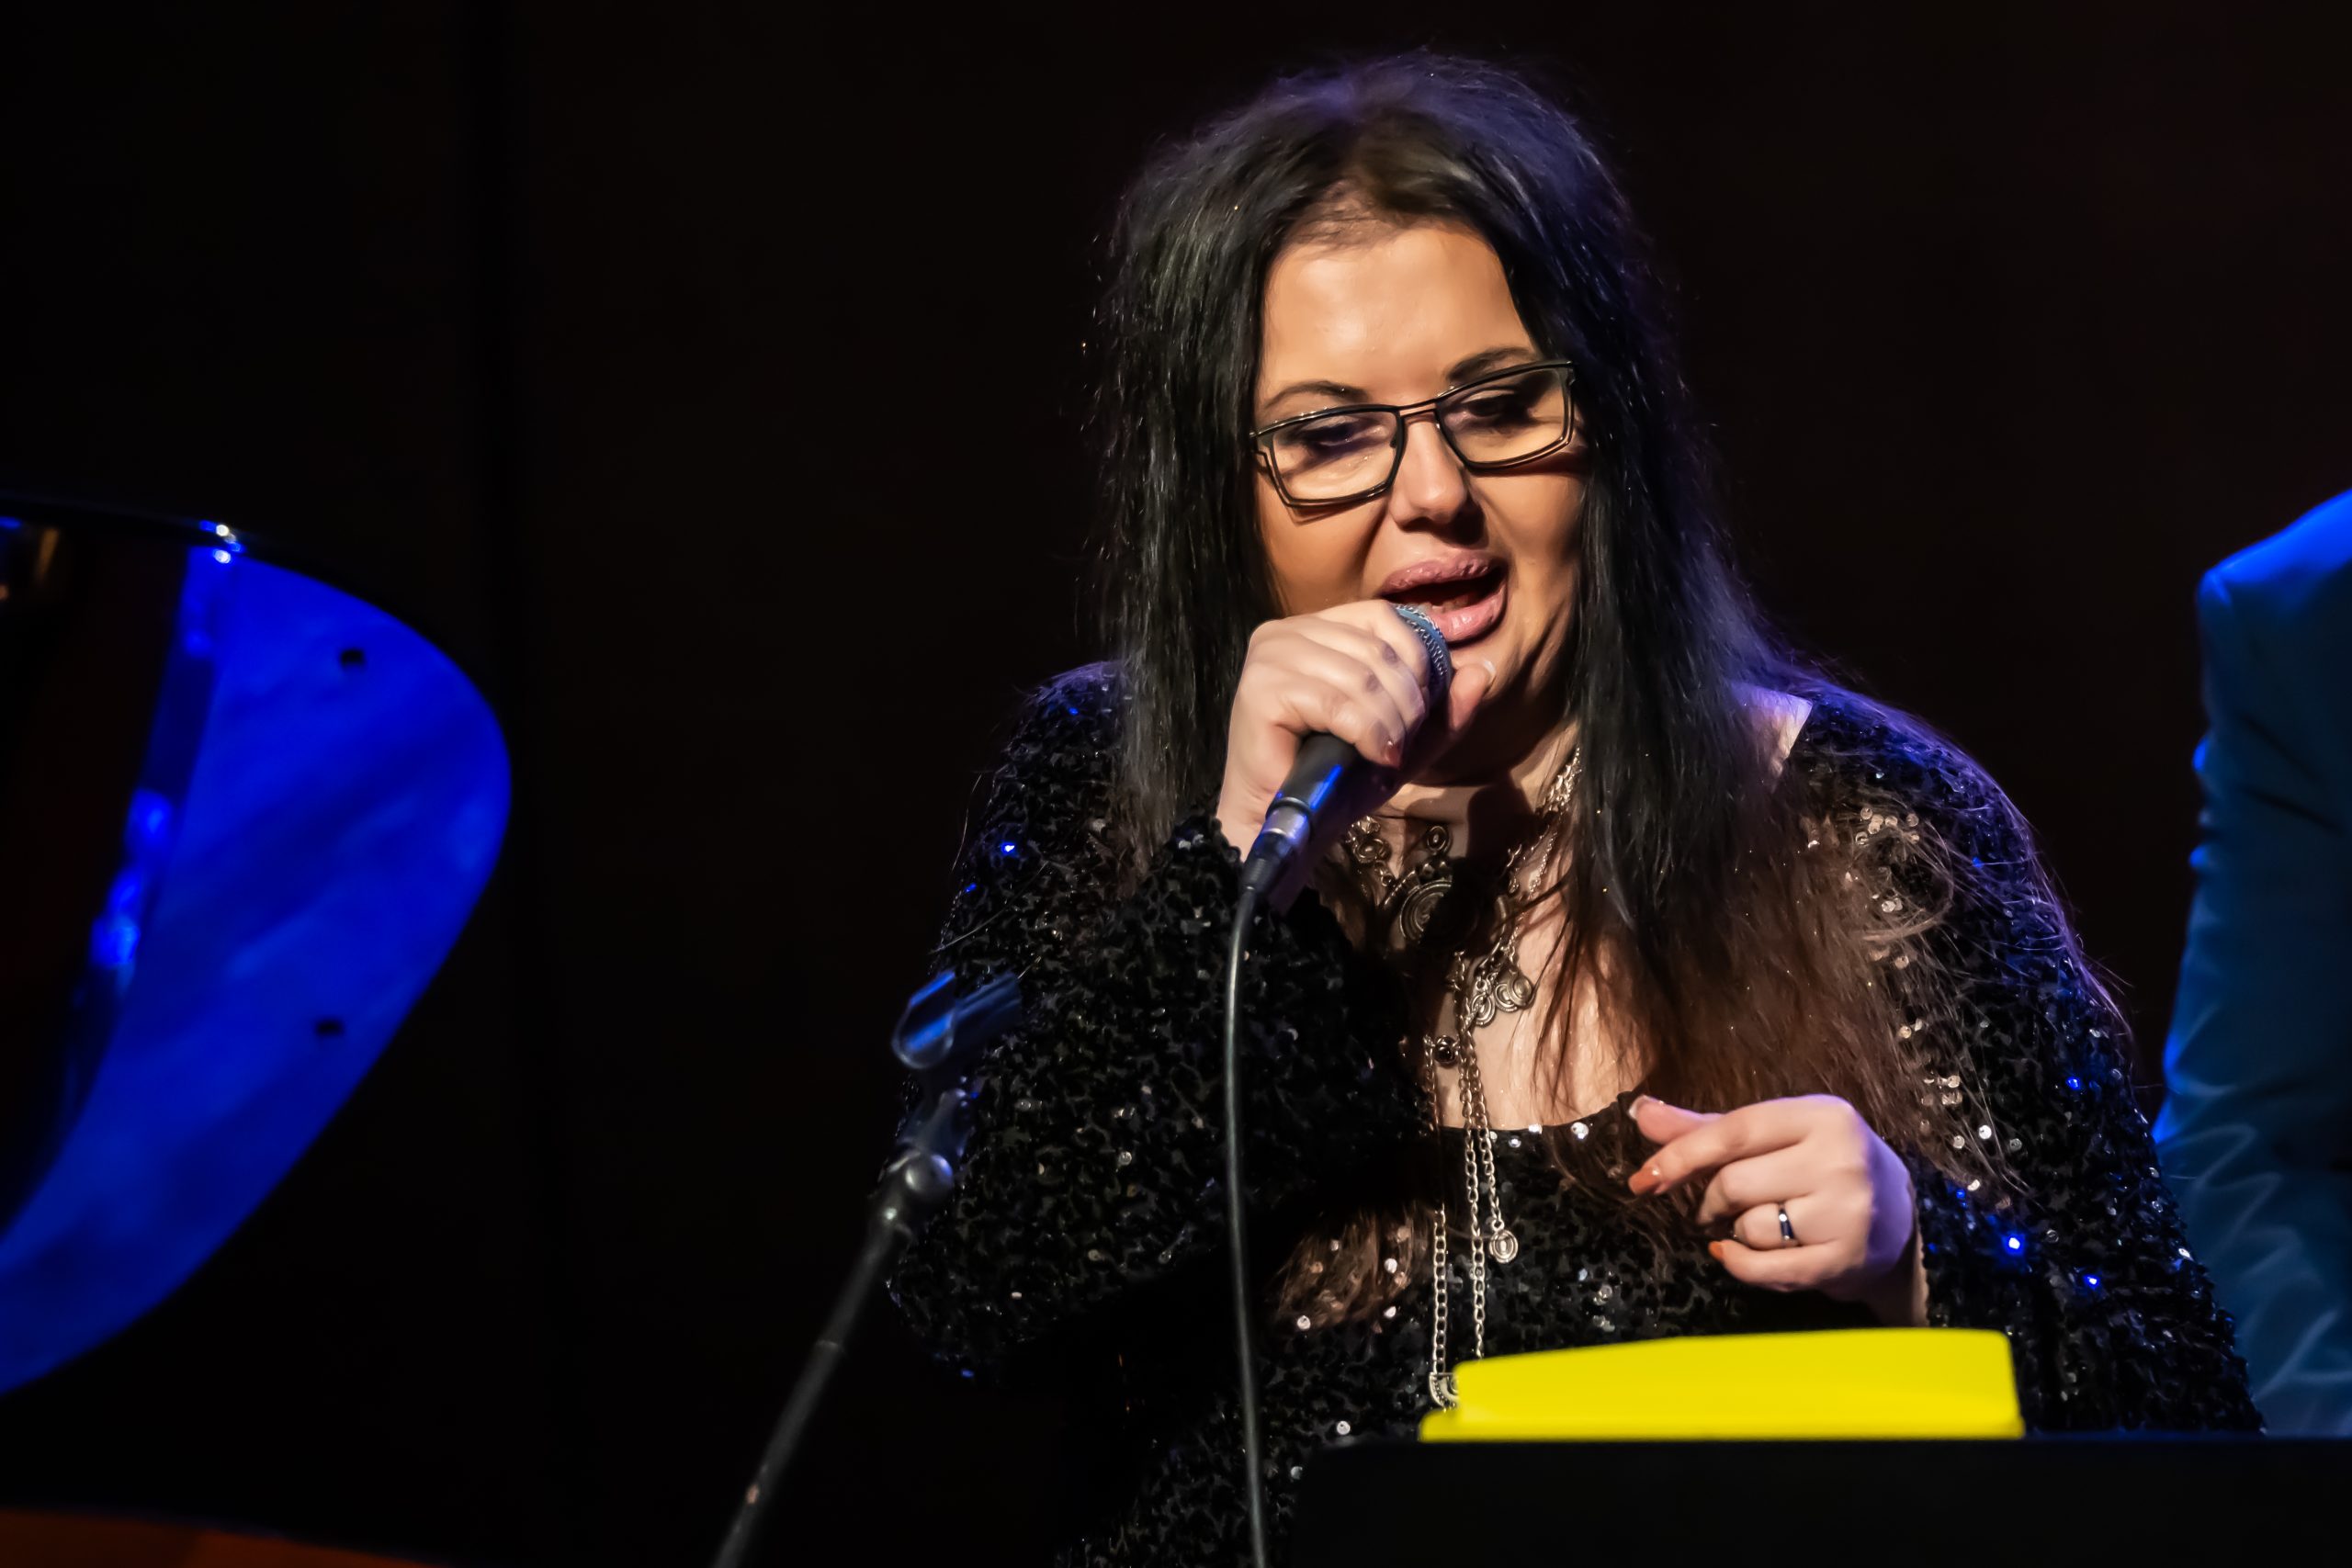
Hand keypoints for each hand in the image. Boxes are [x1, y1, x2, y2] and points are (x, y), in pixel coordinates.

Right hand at [1214, 601, 1494, 876]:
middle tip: (1402, 742)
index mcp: (1314, 629)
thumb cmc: (1335, 780)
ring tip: (1387, 754)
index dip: (1417, 659)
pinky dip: (1367, 733)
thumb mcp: (1403, 739)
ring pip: (1361, 675)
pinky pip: (1337, 703)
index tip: (1419, 710)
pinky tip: (1370, 755)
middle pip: (1376, 647)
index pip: (1383, 615)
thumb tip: (1484, 669)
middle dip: (1407, 701)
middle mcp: (1284, 632)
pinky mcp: (1260, 691)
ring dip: (1390, 722)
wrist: (1284, 825)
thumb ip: (1444, 707)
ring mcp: (1268, 657)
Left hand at [1628, 1093, 1923, 1323]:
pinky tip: (1734, 1253)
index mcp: (1822, 1116)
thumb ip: (1706, 1127)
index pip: (1733, 1131)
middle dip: (1711, 1199)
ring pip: (1749, 1227)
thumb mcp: (1775, 1135)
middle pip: (1734, 1183)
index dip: (1681, 1155)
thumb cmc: (1821, 1166)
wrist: (1900, 1218)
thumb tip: (1640, 1112)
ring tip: (1759, 1223)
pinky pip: (1764, 1269)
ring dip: (1735, 1231)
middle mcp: (1841, 1159)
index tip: (1643, 1180)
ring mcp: (1847, 1212)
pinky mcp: (1845, 1259)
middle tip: (1718, 1205)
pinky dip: (1738, 1263)